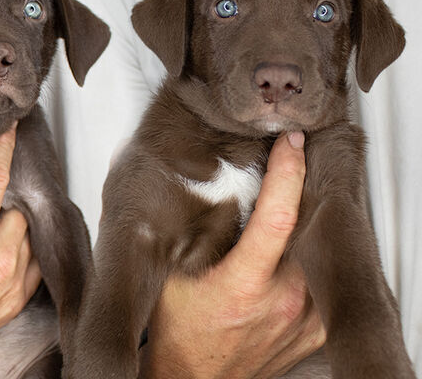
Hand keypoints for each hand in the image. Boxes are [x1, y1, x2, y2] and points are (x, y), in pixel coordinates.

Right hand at [0, 125, 42, 369]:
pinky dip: (27, 249)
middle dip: (7, 197)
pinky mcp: (17, 301)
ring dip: (17, 224)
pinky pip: (36, 263)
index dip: (3, 151)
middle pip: (18, 208)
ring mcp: (12, 283)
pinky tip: (10, 245)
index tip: (10, 132)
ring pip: (31, 234)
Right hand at [142, 131, 324, 378]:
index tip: (292, 144)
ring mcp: (305, 318)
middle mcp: (283, 303)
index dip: (289, 173)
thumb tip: (151, 173)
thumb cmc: (179, 331)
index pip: (278, 217)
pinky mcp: (316, 328)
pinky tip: (289, 248)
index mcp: (242, 286)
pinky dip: (311, 253)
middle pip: (308, 226)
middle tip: (289, 166)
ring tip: (283, 208)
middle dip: (301, 190)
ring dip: (306, 222)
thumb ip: (173, 228)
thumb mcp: (168, 274)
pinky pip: (323, 276)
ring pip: (318, 249)